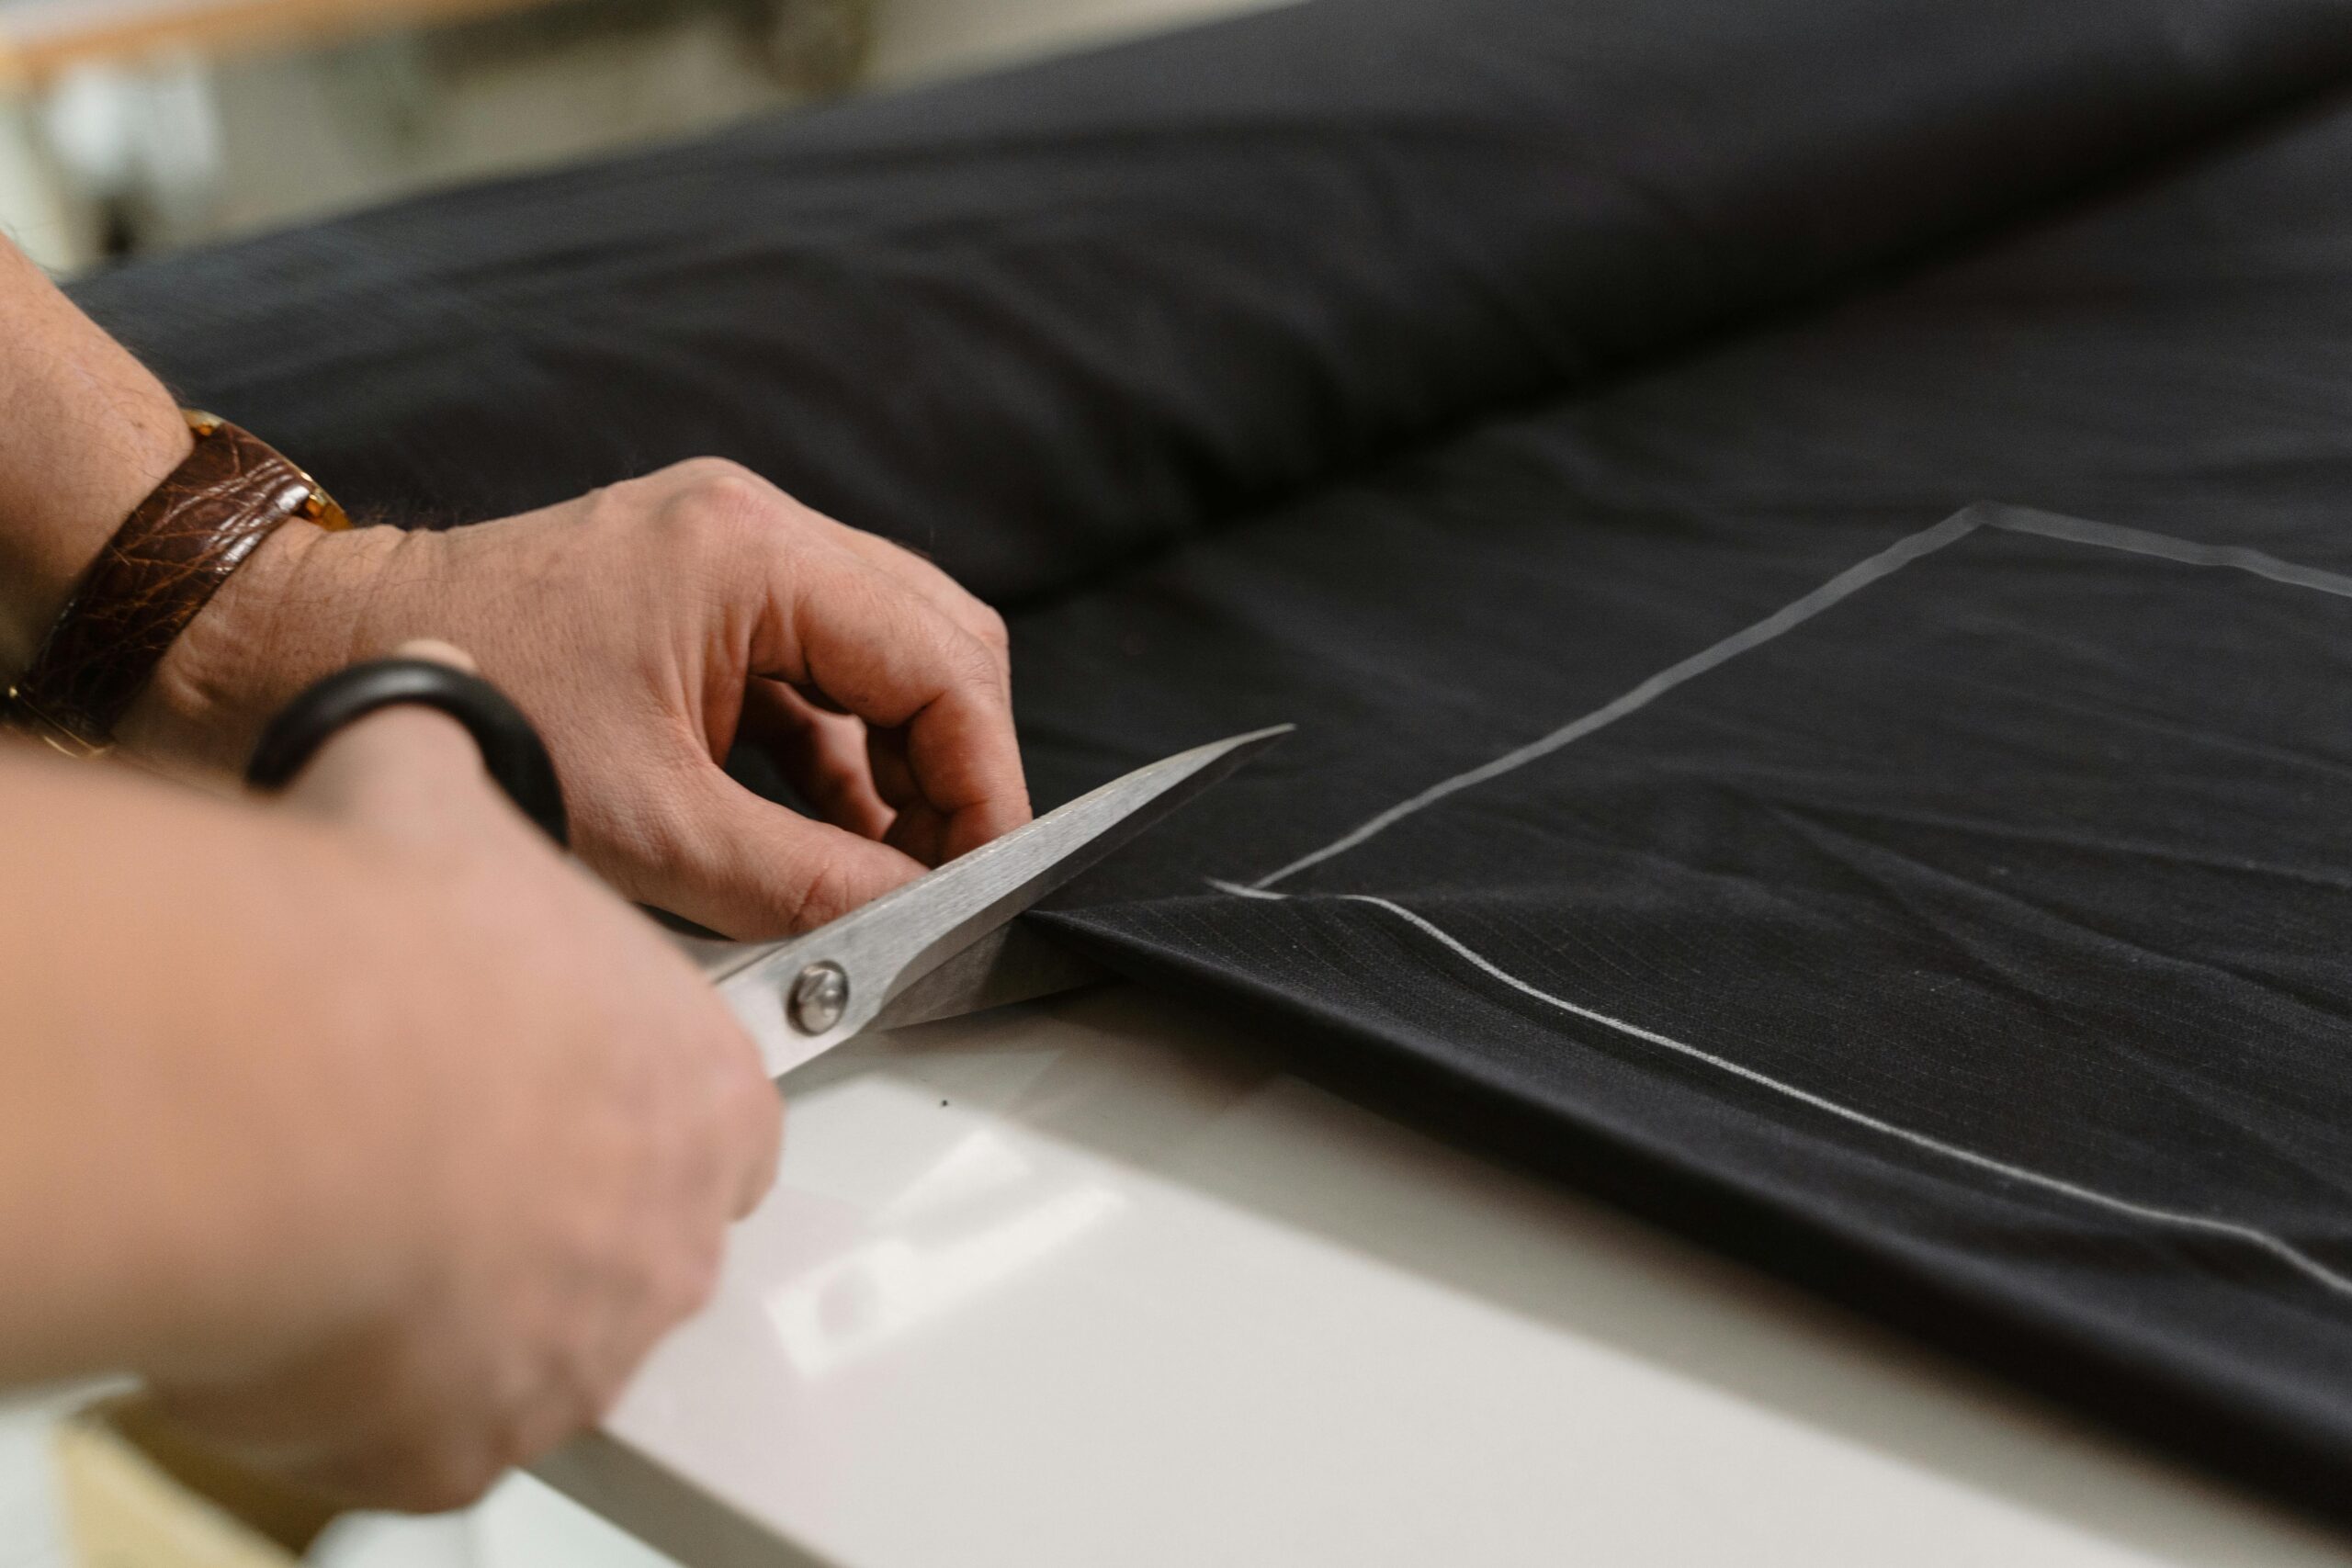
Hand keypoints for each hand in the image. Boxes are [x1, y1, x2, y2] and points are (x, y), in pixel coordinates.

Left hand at [122, 460, 1030, 937]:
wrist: (323, 660)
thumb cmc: (463, 711)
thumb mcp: (649, 826)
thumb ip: (801, 877)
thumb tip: (907, 915)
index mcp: (750, 552)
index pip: (940, 661)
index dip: (984, 778)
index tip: (988, 868)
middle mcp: (753, 529)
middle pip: (935, 640)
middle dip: (958, 764)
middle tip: (950, 870)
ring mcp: (729, 555)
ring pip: (887, 655)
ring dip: (903, 762)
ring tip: (888, 866)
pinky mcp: (703, 597)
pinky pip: (819, 672)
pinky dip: (842, 755)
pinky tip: (831, 835)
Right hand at [144, 645, 780, 1508]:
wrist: (278, 1087)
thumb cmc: (380, 958)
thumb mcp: (430, 794)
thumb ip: (457, 766)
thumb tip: (437, 702)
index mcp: (702, 1086)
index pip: (714, 1113)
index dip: (623, 1092)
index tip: (551, 1078)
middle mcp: (669, 1229)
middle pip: (639, 1229)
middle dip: (553, 1195)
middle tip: (442, 1145)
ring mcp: (583, 1346)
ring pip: (549, 1335)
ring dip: (475, 1287)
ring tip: (370, 1215)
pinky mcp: (468, 1440)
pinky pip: (441, 1422)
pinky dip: (386, 1378)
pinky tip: (323, 1298)